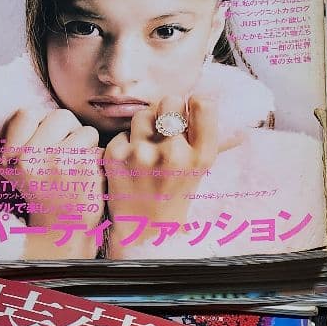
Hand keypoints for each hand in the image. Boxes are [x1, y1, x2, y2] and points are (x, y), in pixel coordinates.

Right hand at [1, 108, 103, 258]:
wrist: (64, 228)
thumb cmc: (43, 194)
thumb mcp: (14, 170)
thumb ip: (17, 139)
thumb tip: (28, 113)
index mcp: (15, 155)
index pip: (27, 114)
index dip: (40, 123)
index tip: (44, 142)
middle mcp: (33, 157)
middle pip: (62, 117)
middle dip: (69, 131)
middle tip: (68, 153)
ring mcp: (61, 161)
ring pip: (86, 132)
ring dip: (87, 147)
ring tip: (78, 168)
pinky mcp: (87, 168)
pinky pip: (100, 150)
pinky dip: (98, 162)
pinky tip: (90, 178)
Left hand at [104, 95, 241, 257]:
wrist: (145, 230)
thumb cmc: (175, 194)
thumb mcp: (200, 170)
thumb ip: (204, 135)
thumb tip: (210, 96)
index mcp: (201, 158)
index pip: (202, 104)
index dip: (193, 104)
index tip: (189, 112)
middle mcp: (174, 155)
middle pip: (170, 100)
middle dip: (167, 112)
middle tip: (166, 131)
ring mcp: (143, 155)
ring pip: (143, 114)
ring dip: (145, 128)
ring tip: (148, 149)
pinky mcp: (116, 156)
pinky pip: (123, 132)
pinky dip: (127, 144)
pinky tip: (132, 164)